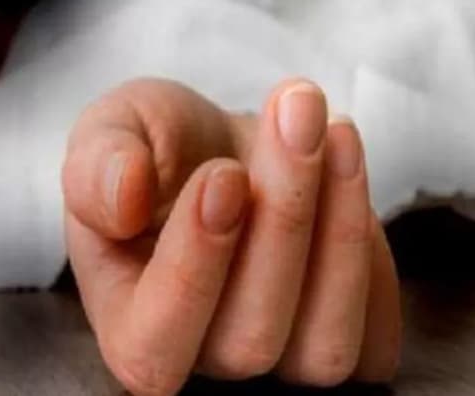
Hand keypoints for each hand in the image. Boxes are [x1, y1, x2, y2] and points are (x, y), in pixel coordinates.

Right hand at [62, 78, 400, 394]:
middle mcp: (205, 359)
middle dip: (282, 220)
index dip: (193, 266)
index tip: (221, 174)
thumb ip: (97, 163)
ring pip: (323, 346)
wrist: (222, 149)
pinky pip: (376, 333)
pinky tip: (348, 165)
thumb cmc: (160, 149)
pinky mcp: (344, 342)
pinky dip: (371, 248)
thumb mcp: (110, 131)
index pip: (154, 343)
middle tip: (295, 113)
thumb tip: (124, 196)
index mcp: (130, 324)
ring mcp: (280, 362)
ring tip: (334, 130)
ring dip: (340, 230)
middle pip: (248, 339)